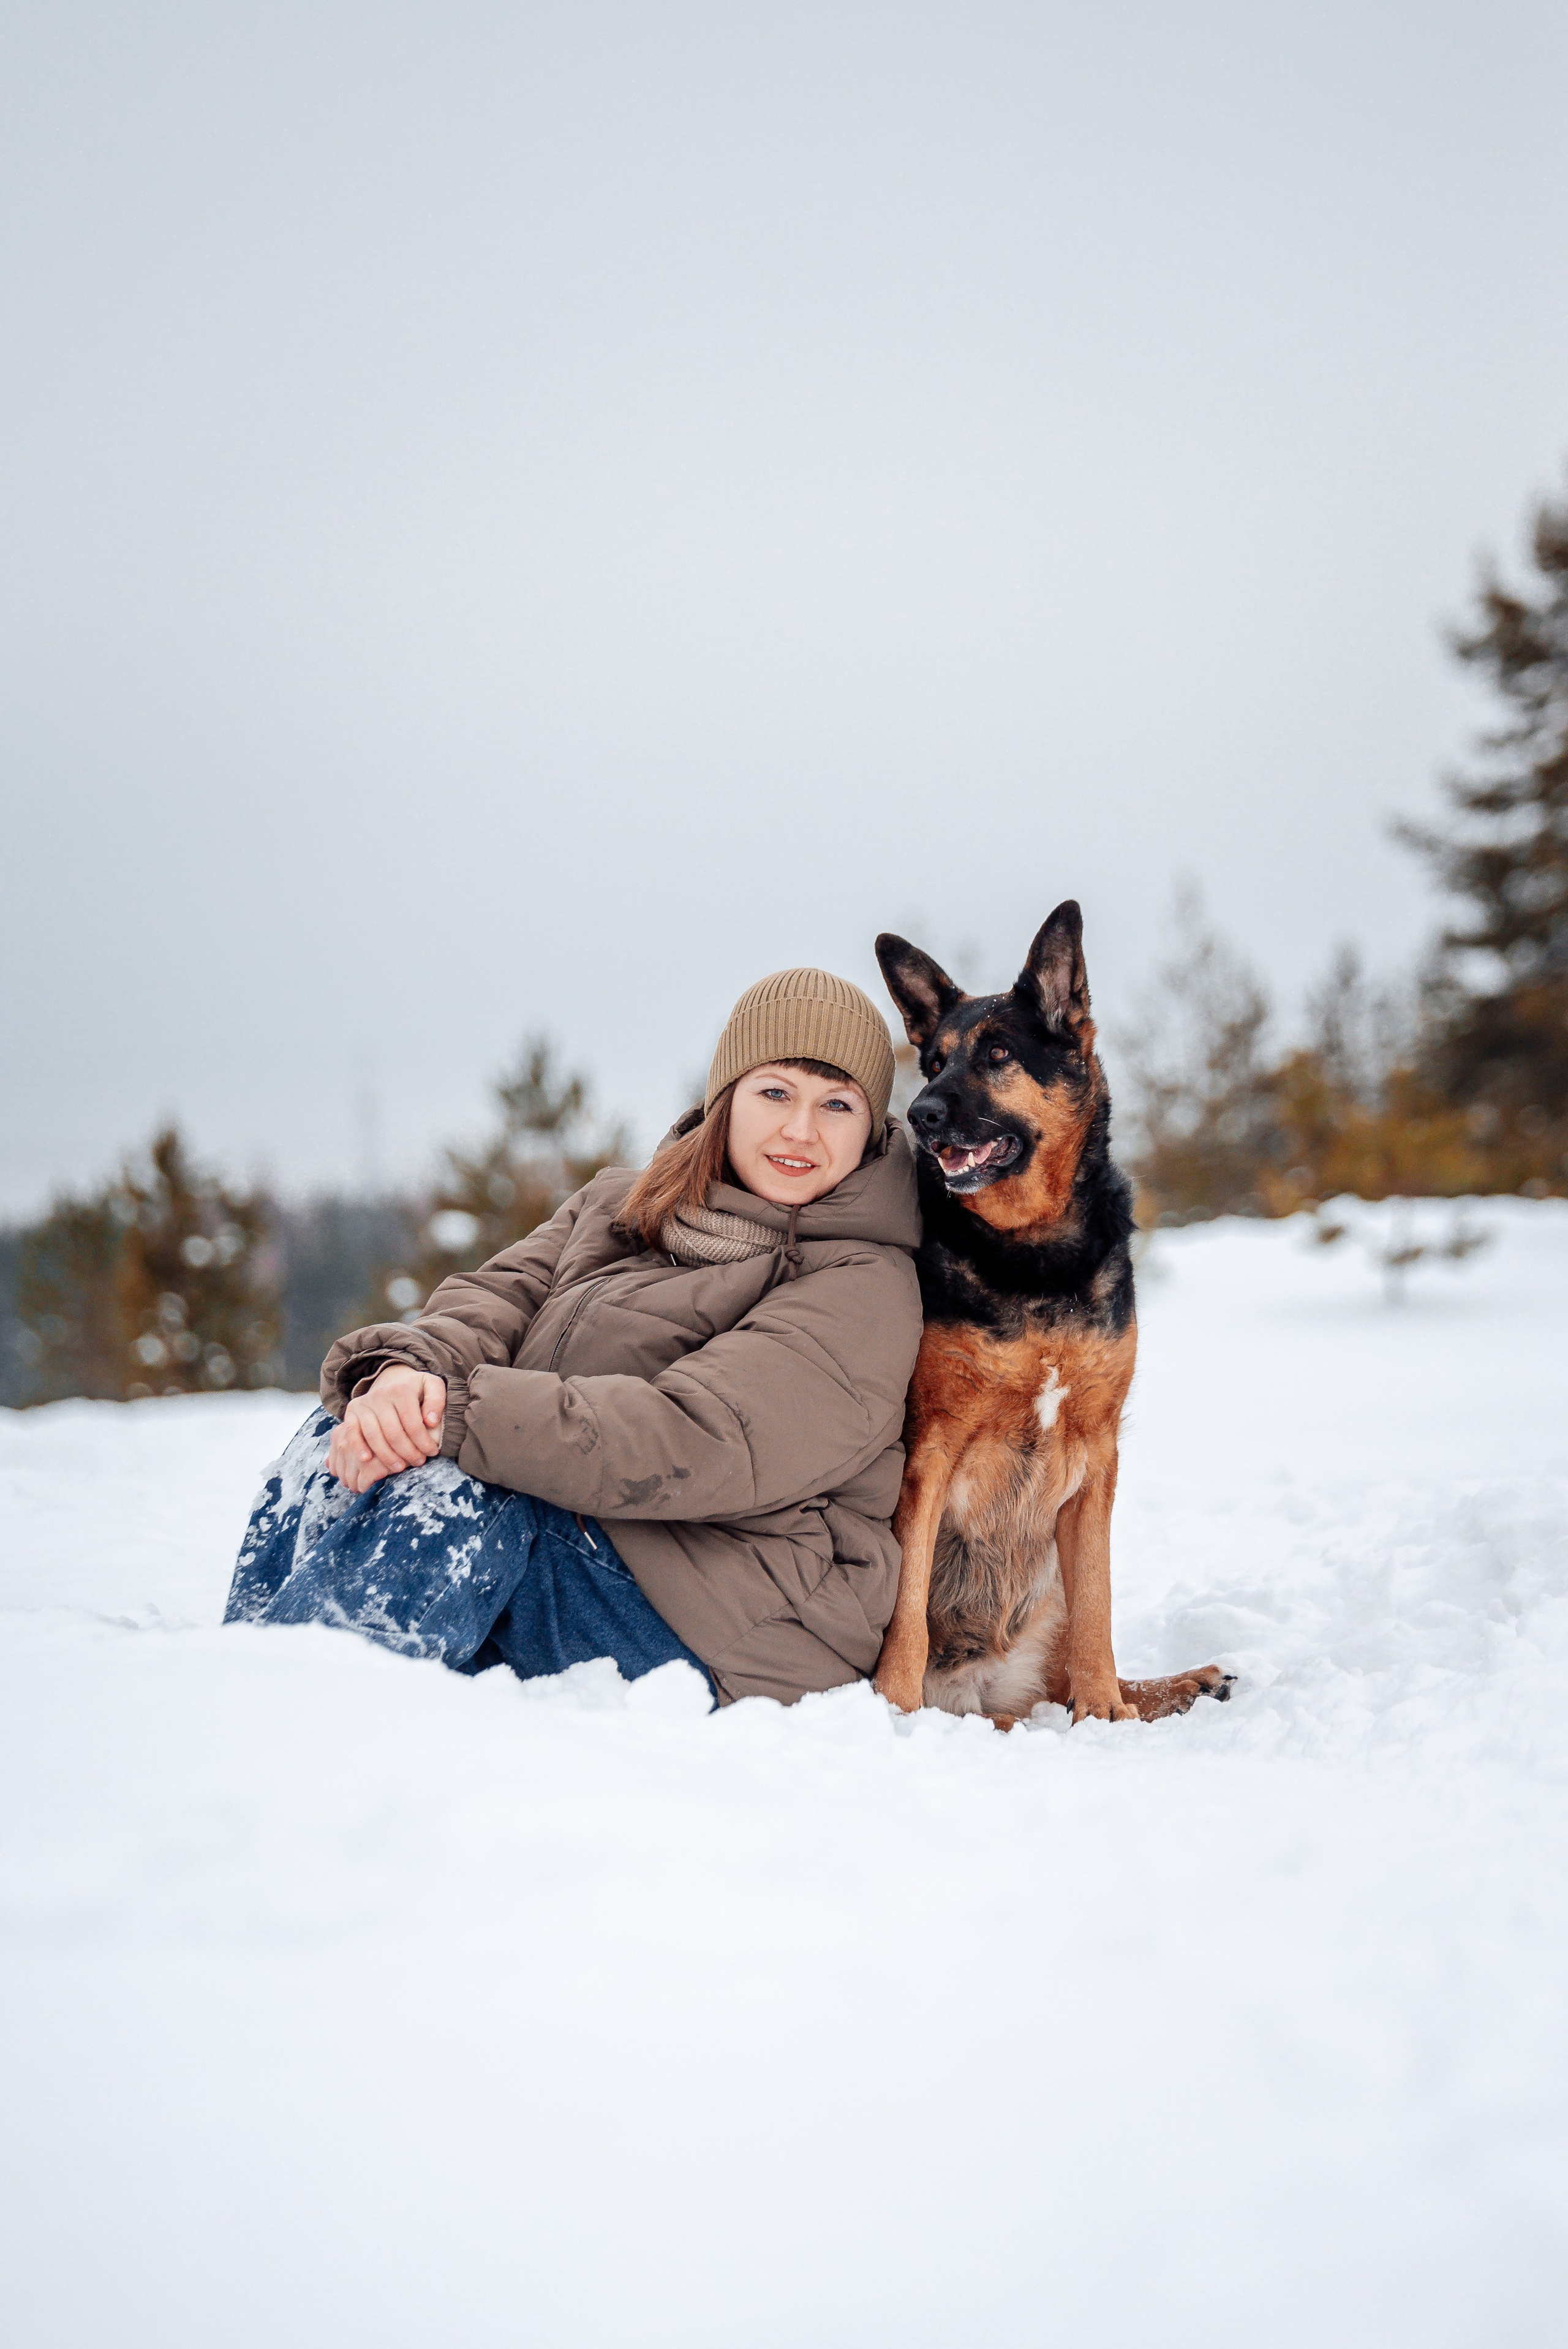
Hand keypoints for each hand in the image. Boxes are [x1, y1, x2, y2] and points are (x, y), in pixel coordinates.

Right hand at [327, 1365, 447, 1493]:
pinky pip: (352, 1431)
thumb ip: (437, 1401)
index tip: (432, 1452)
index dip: (424, 1442)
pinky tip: (367, 1459)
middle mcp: (380, 1395)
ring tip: (400, 1467)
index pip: (413, 1424)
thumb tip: (430, 1421)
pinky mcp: (352, 1411)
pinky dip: (358, 1446)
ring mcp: (364, 1403)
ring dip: (387, 1456)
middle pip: (393, 1433)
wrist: (393, 1380)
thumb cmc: (416, 1389)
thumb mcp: (432, 1386)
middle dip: (408, 1452)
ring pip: (374, 1436)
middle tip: (418, 1462)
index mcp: (401, 1390)